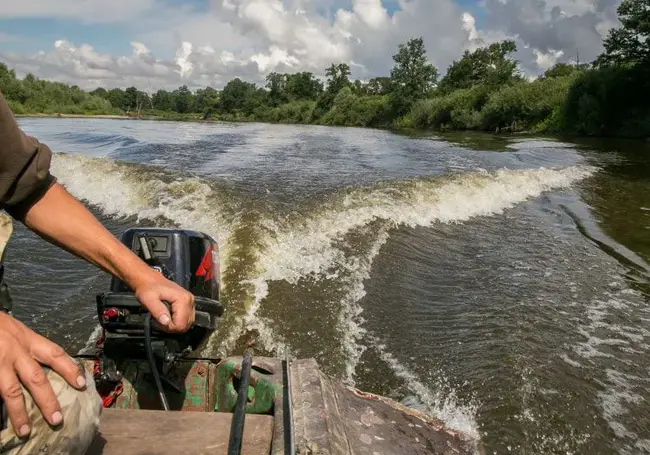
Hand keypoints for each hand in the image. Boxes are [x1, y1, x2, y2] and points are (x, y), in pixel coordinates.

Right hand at [0, 312, 85, 436]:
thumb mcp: (17, 331)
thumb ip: (28, 348)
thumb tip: (44, 370)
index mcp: (28, 340)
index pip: (56, 354)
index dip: (70, 369)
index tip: (82, 384)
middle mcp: (16, 351)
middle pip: (36, 378)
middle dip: (48, 400)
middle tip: (57, 418)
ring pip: (12, 391)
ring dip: (19, 413)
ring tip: (25, 430)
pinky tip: (2, 422)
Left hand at [134, 273, 194, 332]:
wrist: (150, 281)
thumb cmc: (148, 288)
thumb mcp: (148, 299)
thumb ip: (157, 310)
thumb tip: (166, 322)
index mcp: (183, 299)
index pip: (181, 325)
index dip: (168, 327)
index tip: (159, 320)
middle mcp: (189, 300)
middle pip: (185, 326)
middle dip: (171, 326)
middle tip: (161, 319)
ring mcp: (190, 302)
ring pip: (186, 324)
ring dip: (174, 324)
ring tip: (164, 316)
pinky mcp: (188, 304)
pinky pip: (185, 319)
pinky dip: (177, 320)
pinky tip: (168, 315)